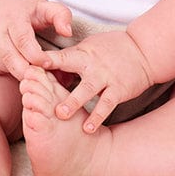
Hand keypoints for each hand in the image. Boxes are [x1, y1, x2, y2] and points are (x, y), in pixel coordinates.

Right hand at [0, 0, 72, 79]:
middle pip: (10, 57)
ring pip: (3, 65)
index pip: (23, 40)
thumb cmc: (22, 7)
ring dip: (19, 73)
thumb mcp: (43, 5)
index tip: (48, 64)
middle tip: (42, 77)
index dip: (36, 55)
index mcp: (12, 18)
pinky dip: (9, 72)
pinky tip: (21, 69)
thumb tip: (67, 32)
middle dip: (27, 71)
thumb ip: (61, 14)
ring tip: (35, 75)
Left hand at [39, 30, 153, 131]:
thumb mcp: (90, 47)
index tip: (31, 65)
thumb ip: (70, 59)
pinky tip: (88, 128)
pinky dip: (97, 116)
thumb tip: (46, 68)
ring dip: (74, 103)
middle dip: (55, 80)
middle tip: (40, 95)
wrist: (144, 50)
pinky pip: (106, 105)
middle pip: (72, 73)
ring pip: (88, 91)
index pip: (61, 57)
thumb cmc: (112, 48)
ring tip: (61, 115)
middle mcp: (93, 65)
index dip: (46, 60)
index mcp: (83, 54)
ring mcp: (106, 78)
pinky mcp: (118, 90)